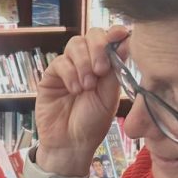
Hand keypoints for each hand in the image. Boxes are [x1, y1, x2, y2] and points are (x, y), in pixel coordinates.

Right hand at [34, 25, 129, 174]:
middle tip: (101, 70)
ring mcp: (69, 67)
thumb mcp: (109, 96)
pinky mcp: (52, 75)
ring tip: (87, 87)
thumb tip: (126, 40)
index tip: (120, 34)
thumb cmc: (92, 124)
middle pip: (91, 35)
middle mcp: (87, 62)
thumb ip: (115, 68)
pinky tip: (75, 90)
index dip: (114, 33)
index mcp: (106, 65)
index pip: (109, 38)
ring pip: (75, 45)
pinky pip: (60, 62)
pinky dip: (70, 74)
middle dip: (98, 48)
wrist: (70, 144)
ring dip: (83, 64)